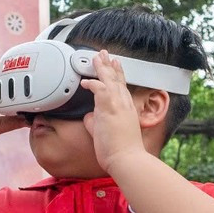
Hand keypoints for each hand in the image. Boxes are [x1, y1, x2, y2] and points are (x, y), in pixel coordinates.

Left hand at [80, 50, 144, 169]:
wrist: (128, 159)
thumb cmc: (120, 151)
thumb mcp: (107, 132)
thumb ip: (96, 122)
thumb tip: (88, 117)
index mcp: (126, 109)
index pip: (121, 87)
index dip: (117, 74)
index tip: (114, 64)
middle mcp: (124, 104)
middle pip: (117, 79)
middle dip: (110, 65)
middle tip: (104, 53)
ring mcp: (118, 104)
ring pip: (110, 79)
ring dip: (102, 67)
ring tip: (96, 56)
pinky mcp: (110, 108)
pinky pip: (100, 89)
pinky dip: (92, 83)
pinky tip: (85, 81)